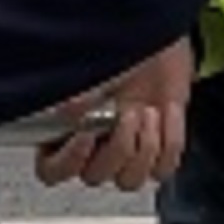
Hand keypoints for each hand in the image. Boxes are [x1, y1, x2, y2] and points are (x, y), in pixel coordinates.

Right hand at [34, 40, 197, 193]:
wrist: (159, 42)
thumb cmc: (120, 51)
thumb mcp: (92, 69)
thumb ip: (75, 92)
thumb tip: (72, 109)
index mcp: (65, 130)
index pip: (53, 171)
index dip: (69, 161)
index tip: (87, 135)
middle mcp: (93, 149)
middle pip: (95, 177)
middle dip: (118, 147)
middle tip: (128, 113)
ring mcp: (126, 155)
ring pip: (129, 181)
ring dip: (144, 148)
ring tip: (149, 113)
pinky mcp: (158, 154)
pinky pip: (163, 169)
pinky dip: (170, 138)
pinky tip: (166, 111)